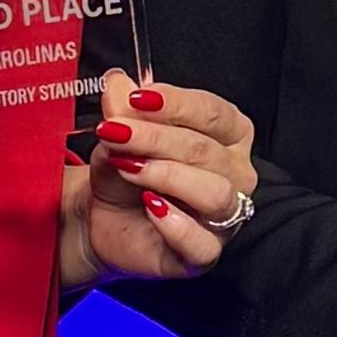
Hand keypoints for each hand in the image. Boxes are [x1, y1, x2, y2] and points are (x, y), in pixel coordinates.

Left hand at [66, 68, 258, 290]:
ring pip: (214, 192)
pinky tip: (150, 207)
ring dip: (165, 174)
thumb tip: (118, 82)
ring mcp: (224, 217)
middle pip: (206, 150)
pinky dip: (176, 225)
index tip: (137, 97)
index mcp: (229, 136)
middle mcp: (235, 175)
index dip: (176, 103)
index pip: (214, 113)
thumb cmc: (124, 171)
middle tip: (114, 131)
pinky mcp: (204, 254)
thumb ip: (121, 109)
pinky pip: (203, 244)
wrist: (101, 217)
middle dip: (155, 138)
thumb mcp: (118, 133)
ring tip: (126, 166)